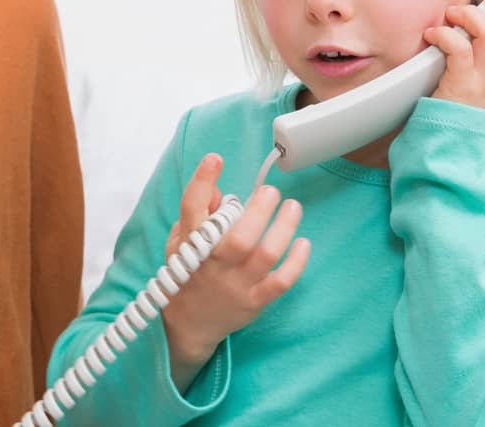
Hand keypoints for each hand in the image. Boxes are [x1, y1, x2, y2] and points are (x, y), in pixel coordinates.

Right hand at [160, 154, 310, 391]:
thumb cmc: (190, 273)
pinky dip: (295, 263)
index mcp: (191, 245)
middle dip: (259, 211)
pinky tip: (304, 243)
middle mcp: (214, 265)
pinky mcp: (254, 301)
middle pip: (239, 237)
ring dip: (283, 229)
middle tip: (270, 191)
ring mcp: (236, 284)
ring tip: (293, 207)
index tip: (215, 159)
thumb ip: (197, 215)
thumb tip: (221, 191)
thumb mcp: (180, 242)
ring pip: (264, 256)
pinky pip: (280, 282)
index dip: (203, 182)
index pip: (192, 209)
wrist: (189, 324)